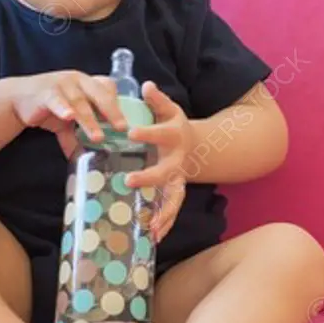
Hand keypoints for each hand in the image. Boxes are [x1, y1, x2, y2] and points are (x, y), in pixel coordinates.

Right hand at [12, 70, 128, 159]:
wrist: (18, 98)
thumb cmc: (47, 106)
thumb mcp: (65, 121)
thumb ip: (76, 136)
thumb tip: (85, 159)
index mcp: (86, 83)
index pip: (107, 88)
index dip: (117, 103)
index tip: (125, 122)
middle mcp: (77, 80)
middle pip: (99, 94)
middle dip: (112, 111)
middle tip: (122, 128)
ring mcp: (61, 84)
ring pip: (80, 102)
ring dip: (89, 120)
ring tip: (98, 136)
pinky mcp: (45, 92)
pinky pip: (57, 100)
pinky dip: (63, 109)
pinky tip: (69, 117)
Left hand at [124, 81, 192, 243]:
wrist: (193, 144)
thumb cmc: (171, 124)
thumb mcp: (166, 108)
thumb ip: (156, 98)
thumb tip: (146, 84)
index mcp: (174, 136)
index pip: (160, 133)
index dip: (147, 133)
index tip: (131, 132)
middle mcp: (177, 160)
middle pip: (165, 171)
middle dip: (149, 177)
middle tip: (130, 180)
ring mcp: (178, 179)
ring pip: (173, 198)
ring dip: (162, 213)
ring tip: (150, 226)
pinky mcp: (175, 193)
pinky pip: (171, 210)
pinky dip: (165, 224)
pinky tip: (153, 238)